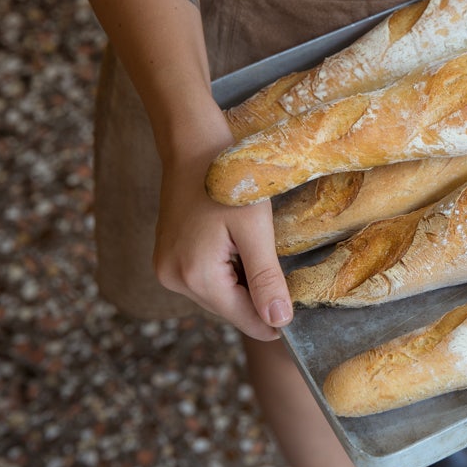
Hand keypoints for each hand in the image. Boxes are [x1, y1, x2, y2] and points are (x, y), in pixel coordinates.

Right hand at [152, 128, 292, 341]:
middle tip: (285, 271)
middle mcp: (173, 279)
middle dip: (257, 297)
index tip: (300, 313)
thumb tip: (279, 322)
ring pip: (217, 294)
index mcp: (195, 276)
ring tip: (259, 252)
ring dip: (243, 283)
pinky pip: (204, 278)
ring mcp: (166, 268)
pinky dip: (227, 272)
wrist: (194, 144)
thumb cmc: (231, 180)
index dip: (273, 318)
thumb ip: (266, 279)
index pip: (242, 318)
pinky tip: (240, 248)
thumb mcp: (256, 229)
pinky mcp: (167, 257)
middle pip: (229, 308)